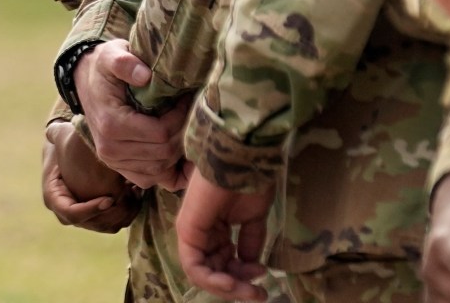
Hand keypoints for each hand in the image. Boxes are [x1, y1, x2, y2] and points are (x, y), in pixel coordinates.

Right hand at [42, 118, 138, 231]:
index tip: (110, 198)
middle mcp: (68, 214)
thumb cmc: (66, 143)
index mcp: (54, 198)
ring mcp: (86, 218)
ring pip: (110, 226)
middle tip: (129, 194)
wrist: (72, 154)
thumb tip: (52, 131)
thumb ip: (56, 134)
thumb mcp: (60, 137)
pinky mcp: (101, 217)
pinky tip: (137, 191)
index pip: (72, 214)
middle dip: (115, 211)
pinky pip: (119, 222)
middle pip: (94, 224)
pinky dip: (130, 211)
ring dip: (126, 212)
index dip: (91, 210)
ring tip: (135, 191)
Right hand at [78, 42, 190, 188]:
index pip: (160, 134)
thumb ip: (125, 62)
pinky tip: (178, 154)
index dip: (180, 118)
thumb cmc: (104, 67)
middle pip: (163, 154)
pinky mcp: (119, 168)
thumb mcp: (111, 54)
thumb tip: (144, 75)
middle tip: (189, 113)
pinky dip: (167, 171)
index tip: (185, 99)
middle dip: (181, 134)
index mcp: (111, 124)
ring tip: (183, 128)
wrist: (87, 81)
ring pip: (159, 170)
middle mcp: (110, 149)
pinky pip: (149, 179)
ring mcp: (114, 162)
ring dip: (177, 153)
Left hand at [178, 172, 272, 300]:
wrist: (242, 160)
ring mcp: (192, 233)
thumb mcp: (253, 218)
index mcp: (214, 230)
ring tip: (249, 290)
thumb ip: (250, 242)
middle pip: (213, 272)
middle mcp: (200, 234)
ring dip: (228, 287)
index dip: (242, 275)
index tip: (262, 276)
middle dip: (238, 286)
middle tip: (259, 295)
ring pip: (203, 274)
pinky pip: (195, 267)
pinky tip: (232, 283)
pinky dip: (212, 280)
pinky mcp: (187, 232)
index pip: (222, 264)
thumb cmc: (248, 182)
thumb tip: (251, 265)